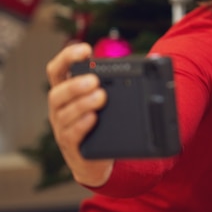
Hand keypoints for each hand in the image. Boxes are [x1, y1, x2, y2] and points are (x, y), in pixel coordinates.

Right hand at [47, 42, 112, 186]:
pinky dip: (82, 125)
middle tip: (95, 81)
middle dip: (75, 84)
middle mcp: (61, 108)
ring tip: (101, 97)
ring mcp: (64, 128)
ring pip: (64, 114)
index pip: (58, 70)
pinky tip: (93, 118)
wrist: (99, 161)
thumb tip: (155, 60)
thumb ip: (125, 80)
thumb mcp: (111, 99)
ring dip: (82, 103)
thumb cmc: (105, 123)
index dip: (68, 57)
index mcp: (68, 92)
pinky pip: (71, 135)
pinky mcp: (73, 147)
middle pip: (57, 92)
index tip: (85, 50)